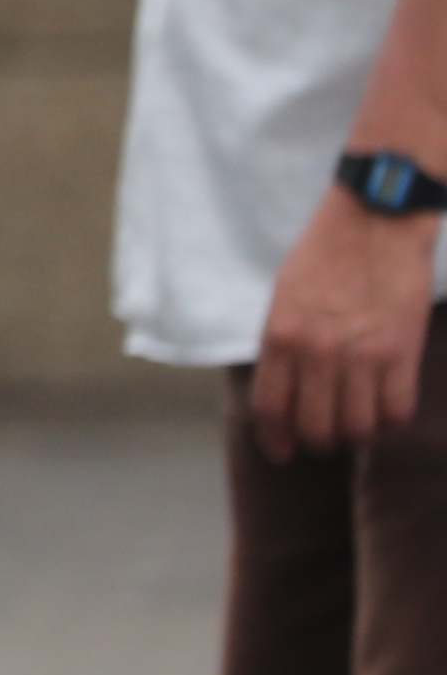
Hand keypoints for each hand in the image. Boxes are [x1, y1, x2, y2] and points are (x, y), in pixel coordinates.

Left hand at [255, 188, 435, 452]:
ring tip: (355, 430)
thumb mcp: (284, 297)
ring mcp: (362, 354)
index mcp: (280, 336)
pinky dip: (391, 426)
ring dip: (355, 438)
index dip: (275, 440)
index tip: (281, 454)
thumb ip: (282, 343)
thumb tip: (285, 391)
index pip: (271, 409)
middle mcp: (317, 351)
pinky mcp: (403, 352)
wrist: (375, 220)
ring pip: (357, 428)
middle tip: (324, 441)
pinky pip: (397, 412)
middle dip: (317, 444)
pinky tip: (386, 419)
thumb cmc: (326, 255)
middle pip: (314, 428)